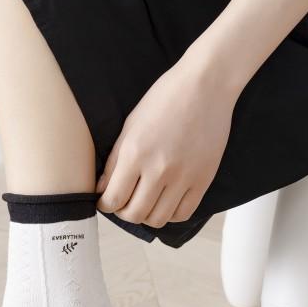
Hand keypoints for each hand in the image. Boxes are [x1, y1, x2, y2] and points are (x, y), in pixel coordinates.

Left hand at [96, 58, 239, 226]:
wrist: (205, 87)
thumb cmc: (164, 99)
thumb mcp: (130, 125)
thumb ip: (114, 161)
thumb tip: (102, 189)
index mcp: (135, 153)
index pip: (113, 199)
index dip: (105, 205)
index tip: (105, 201)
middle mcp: (158, 169)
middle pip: (134, 214)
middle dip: (123, 212)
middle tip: (123, 202)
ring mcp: (183, 177)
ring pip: (158, 219)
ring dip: (146, 215)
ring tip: (145, 202)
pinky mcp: (203, 180)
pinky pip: (183, 213)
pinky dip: (170, 214)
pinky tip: (165, 201)